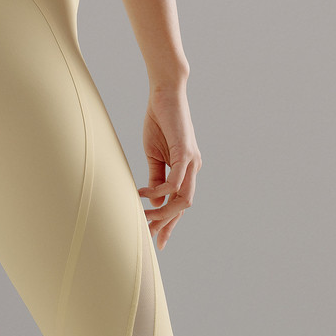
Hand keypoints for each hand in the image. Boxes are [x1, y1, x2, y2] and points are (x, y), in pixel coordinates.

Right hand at [138, 85, 201, 249]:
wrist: (165, 94)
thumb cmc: (159, 122)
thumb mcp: (154, 155)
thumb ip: (155, 178)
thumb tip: (155, 202)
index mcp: (186, 170)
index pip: (179, 204)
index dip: (169, 224)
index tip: (156, 241)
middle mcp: (193, 169)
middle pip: (183, 207)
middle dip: (166, 224)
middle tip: (146, 233)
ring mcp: (192, 162)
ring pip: (183, 200)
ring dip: (163, 212)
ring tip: (142, 215)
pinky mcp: (185, 153)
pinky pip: (174, 182)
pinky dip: (158, 191)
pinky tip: (142, 192)